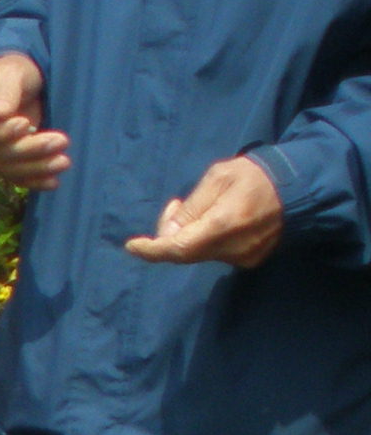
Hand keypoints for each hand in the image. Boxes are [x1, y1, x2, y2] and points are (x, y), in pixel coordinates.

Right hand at [0, 52, 67, 189]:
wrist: (20, 80)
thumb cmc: (13, 70)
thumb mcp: (11, 72)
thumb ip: (4, 92)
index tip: (23, 124)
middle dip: (29, 150)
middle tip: (61, 140)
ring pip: (8, 167)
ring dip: (37, 168)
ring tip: (64, 161)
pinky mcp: (6, 159)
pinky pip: (16, 175)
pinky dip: (34, 180)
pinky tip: (52, 182)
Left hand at [125, 153, 284, 268]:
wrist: (301, 186)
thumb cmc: (257, 174)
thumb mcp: (219, 177)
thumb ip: (191, 207)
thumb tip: (168, 232)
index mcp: (223, 225)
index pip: (177, 248)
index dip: (151, 250)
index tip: (132, 246)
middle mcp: (232, 248)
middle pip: (184, 253)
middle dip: (169, 235)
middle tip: (175, 206)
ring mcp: (243, 257)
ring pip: (199, 254)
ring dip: (189, 236)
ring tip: (200, 208)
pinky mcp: (251, 260)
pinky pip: (216, 254)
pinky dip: (206, 241)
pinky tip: (216, 220)